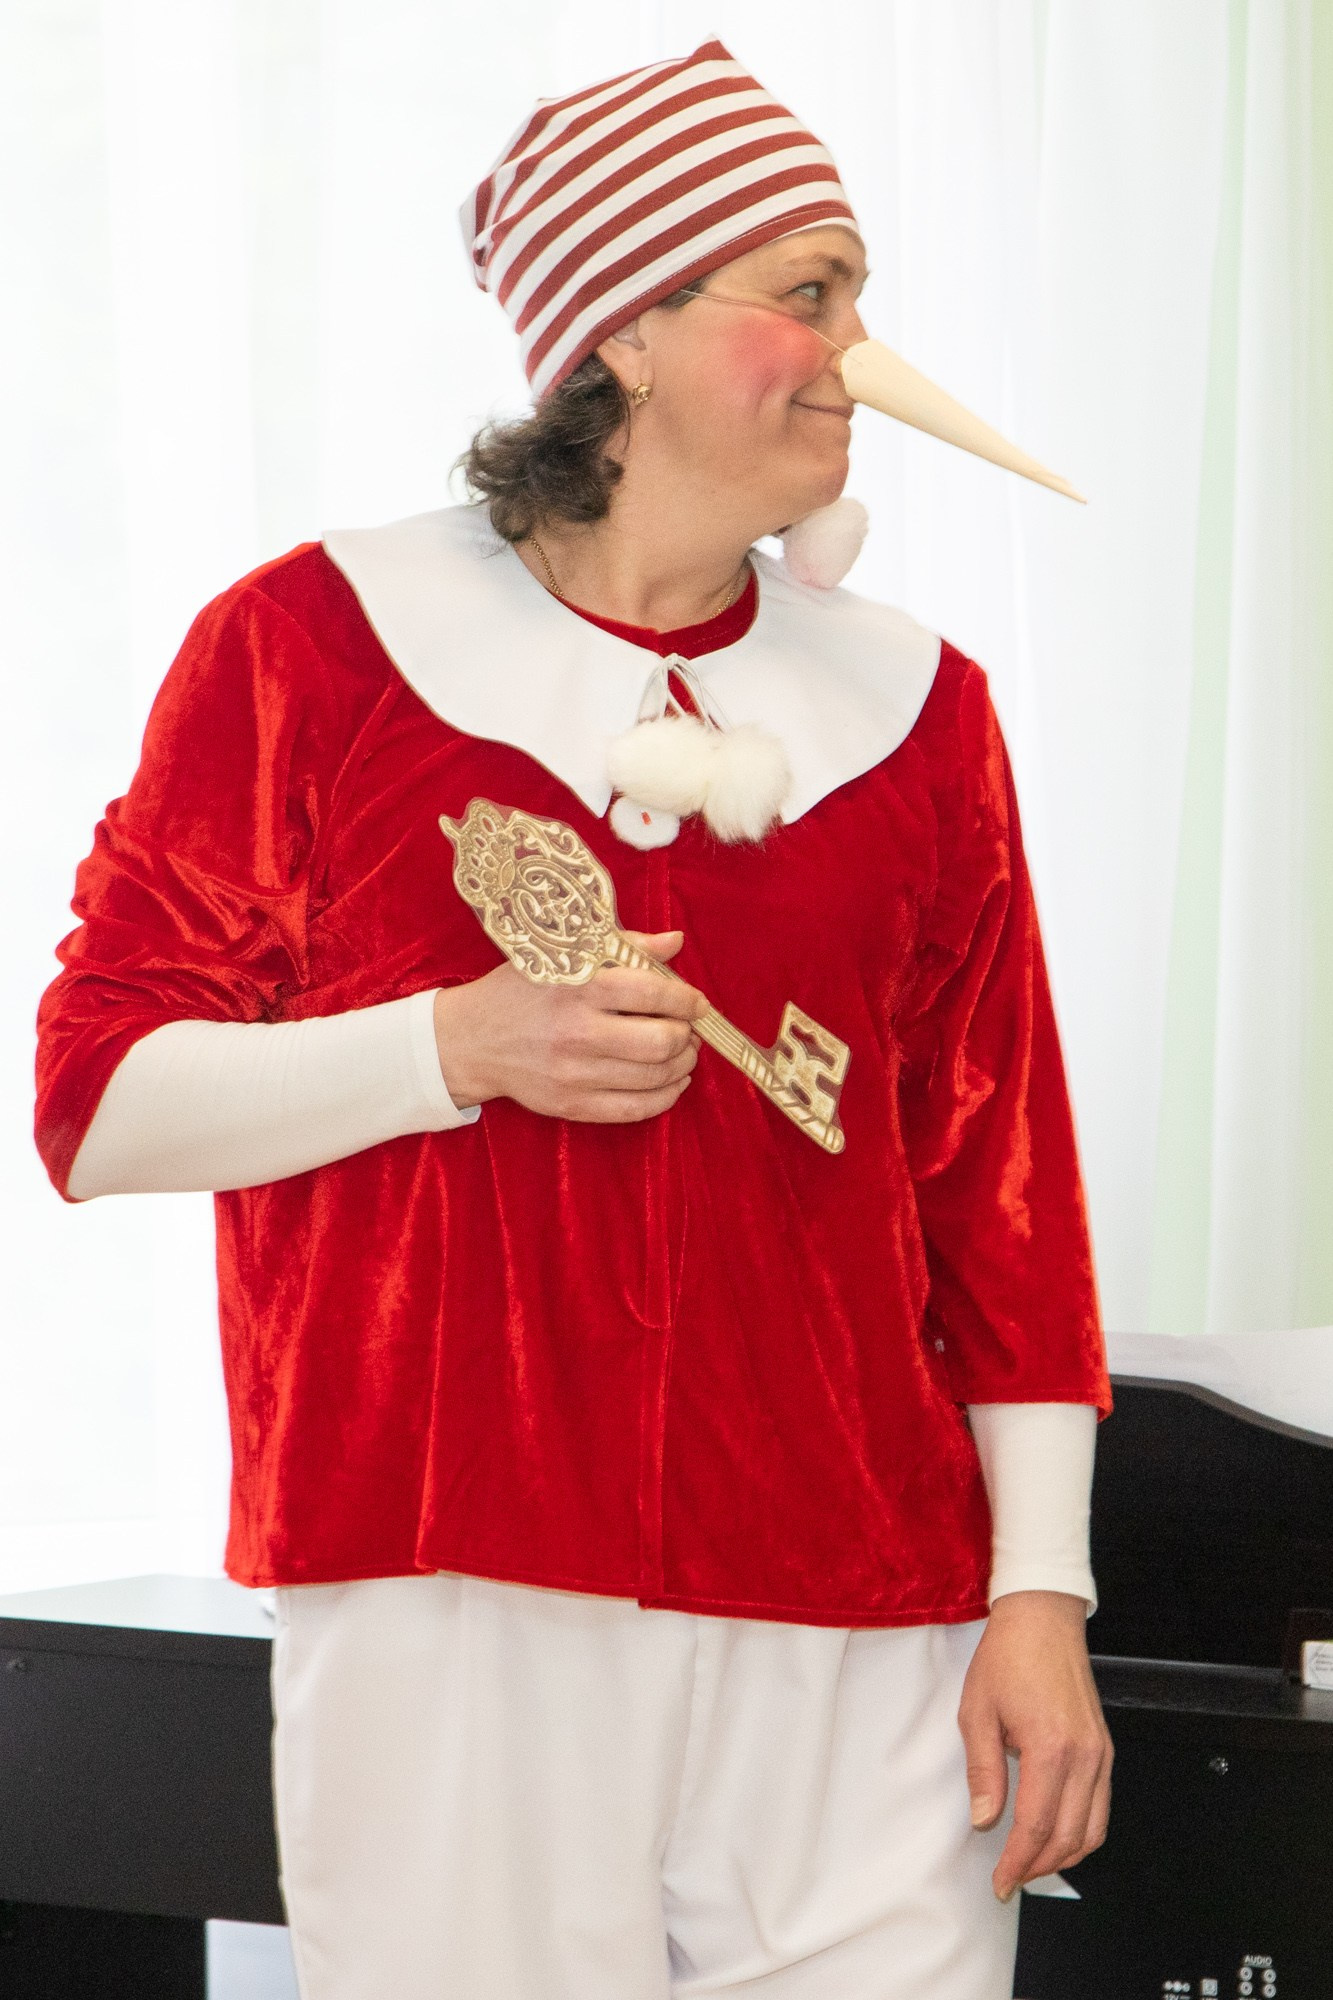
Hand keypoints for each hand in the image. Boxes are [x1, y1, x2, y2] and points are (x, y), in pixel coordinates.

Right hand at [432, 930, 704, 1122]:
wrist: (471, 1040)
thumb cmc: (521, 991)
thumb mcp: (564, 956)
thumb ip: (623, 947)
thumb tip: (675, 942)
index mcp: (578, 987)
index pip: (653, 992)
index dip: (687, 999)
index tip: (696, 1002)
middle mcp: (577, 1031)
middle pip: (661, 1040)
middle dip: (687, 1036)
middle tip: (688, 1030)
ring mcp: (574, 1073)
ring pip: (654, 1076)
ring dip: (682, 1065)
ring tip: (682, 1053)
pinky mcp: (570, 1105)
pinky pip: (634, 1109)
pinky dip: (664, 1097)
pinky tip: (670, 1083)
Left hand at [958, 1590, 1112, 1900]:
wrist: (1042, 1618)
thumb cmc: (1008, 1656)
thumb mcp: (977, 1711)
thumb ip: (983, 1771)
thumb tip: (984, 1821)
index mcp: (1049, 1749)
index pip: (1035, 1827)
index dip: (1016, 1862)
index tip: (999, 1881)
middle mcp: (1083, 1757)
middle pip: (1067, 1837)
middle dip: (1037, 1867)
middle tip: (1010, 1879)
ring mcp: (1100, 1753)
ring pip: (1092, 1830)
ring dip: (1063, 1856)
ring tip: (1031, 1864)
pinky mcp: (1104, 1747)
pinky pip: (1101, 1806)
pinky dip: (1082, 1832)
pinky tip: (1056, 1835)